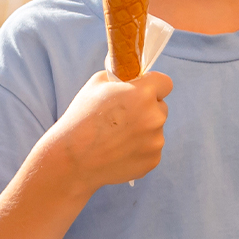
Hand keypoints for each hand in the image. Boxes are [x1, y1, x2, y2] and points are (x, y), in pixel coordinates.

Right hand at [39, 69, 172, 192]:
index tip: (141, 91)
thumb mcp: (96, 84)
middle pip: (161, 107)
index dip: (152, 85)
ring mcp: (156, 141)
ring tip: (116, 137)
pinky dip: (139, 149)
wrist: (73, 159)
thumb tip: (133, 78)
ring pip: (156, 130)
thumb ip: (122, 78)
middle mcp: (155, 117)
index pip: (165, 83)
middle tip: (122, 117)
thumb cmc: (81, 118)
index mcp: (143, 94)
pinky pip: (151, 149)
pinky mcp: (153, 161)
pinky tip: (119, 150)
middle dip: (146, 109)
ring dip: (143, 130)